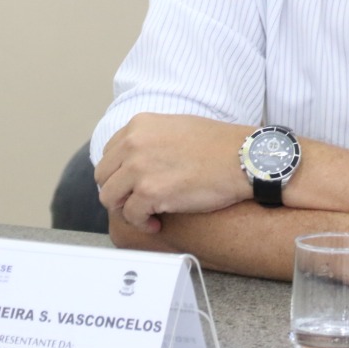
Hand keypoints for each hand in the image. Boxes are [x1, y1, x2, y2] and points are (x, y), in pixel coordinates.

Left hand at [95, 114, 249, 232]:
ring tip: (147, 213)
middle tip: (137, 202)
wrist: (244, 158)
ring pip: (110, 198)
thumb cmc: (220, 145)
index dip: (119, 173)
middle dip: (119, 192)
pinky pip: (131, 215)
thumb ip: (151, 139)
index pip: (109, 153)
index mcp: (139, 125)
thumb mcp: (178, 126)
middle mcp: (134, 143)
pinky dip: (142, 223)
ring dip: (127, 209)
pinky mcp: (149, 192)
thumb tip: (135, 159)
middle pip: (104, 176)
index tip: (132, 185)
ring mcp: (139, 168)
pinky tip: (157, 223)